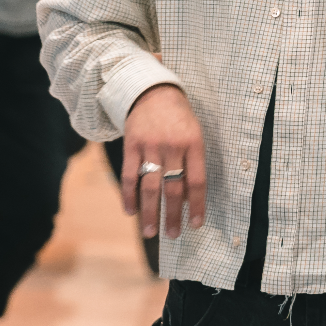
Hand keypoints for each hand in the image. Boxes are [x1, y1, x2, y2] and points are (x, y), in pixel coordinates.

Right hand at [122, 84, 206, 238]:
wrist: (151, 90)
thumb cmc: (178, 117)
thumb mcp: (194, 134)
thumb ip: (192, 164)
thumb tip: (186, 200)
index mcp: (193, 144)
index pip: (197, 181)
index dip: (196, 206)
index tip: (195, 225)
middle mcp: (172, 146)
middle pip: (173, 188)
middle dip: (172, 215)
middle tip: (172, 235)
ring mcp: (150, 146)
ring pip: (150, 186)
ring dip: (150, 212)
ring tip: (150, 232)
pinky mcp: (131, 145)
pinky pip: (129, 175)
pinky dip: (129, 196)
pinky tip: (130, 211)